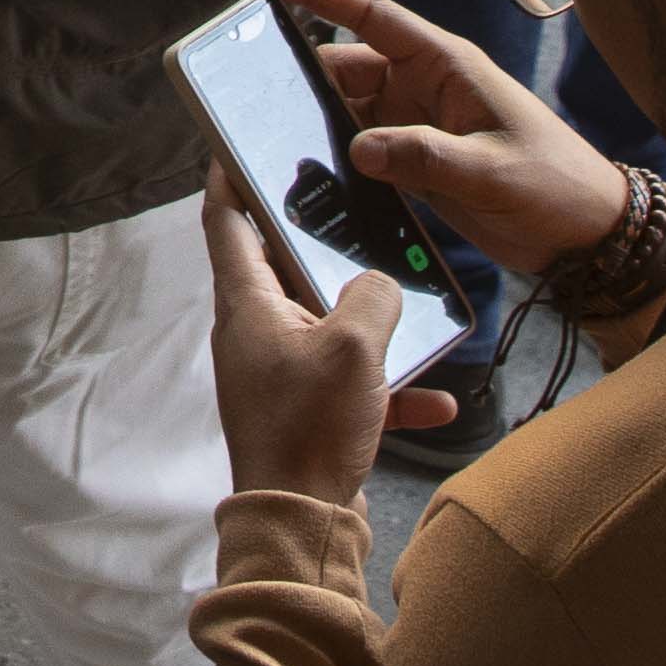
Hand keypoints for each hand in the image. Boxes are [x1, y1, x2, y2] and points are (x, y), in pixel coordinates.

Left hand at [203, 170, 442, 505]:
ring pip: (327, 326)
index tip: (240, 141)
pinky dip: (389, 389)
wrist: (302, 524)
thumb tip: (380, 284)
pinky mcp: (307, 414)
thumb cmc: (310, 428)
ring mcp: (280, 375)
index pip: (226, 220)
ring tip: (413, 303)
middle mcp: (255, 333)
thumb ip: (373, 299)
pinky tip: (438, 400)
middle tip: (356, 210)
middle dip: (322, 243)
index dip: (230, 175)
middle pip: (285, 268)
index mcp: (246, 304)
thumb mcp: (352, 348)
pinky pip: (351, 386)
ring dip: (371, 322)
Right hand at [246, 0, 639, 287]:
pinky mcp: (419, 165)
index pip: (370, 16)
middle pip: (347, 69)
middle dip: (303, 78)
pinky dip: (340, 162)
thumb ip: (425, 158)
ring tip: (277, 143)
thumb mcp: (492, 170)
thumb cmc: (555, 187)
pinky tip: (317, 180)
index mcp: (446, 66)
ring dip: (319, 126)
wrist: (590, 237)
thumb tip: (358, 148)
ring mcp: (419, 126)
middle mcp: (425, 87)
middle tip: (256, 97)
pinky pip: (366, 152)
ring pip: (349, 113)